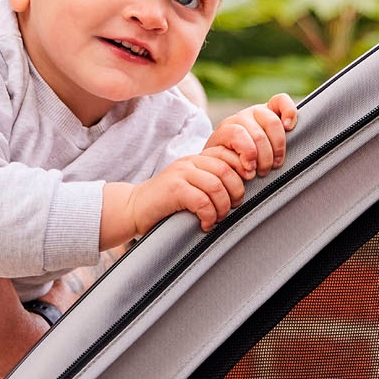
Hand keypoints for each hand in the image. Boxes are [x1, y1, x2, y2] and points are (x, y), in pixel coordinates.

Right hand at [102, 149, 248, 247]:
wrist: (134, 208)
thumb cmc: (167, 204)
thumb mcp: (192, 186)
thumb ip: (212, 181)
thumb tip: (244, 189)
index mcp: (197, 159)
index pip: (228, 153)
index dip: (242, 169)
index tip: (243, 189)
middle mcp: (190, 162)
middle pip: (227, 171)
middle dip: (236, 193)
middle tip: (232, 209)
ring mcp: (181, 173)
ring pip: (216, 186)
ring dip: (223, 207)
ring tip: (217, 219)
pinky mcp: (173, 189)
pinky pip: (202, 201)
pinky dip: (209, 216)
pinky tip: (205, 224)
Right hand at [203, 94, 297, 177]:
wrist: (212, 166)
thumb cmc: (244, 162)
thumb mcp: (264, 151)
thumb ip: (276, 144)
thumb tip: (297, 145)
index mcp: (265, 114)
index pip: (280, 101)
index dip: (289, 111)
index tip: (290, 128)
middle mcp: (251, 113)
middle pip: (272, 122)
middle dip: (276, 149)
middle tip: (272, 167)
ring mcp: (236, 120)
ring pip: (258, 134)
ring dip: (262, 157)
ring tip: (259, 171)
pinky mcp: (222, 130)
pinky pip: (238, 136)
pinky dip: (247, 153)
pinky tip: (248, 166)